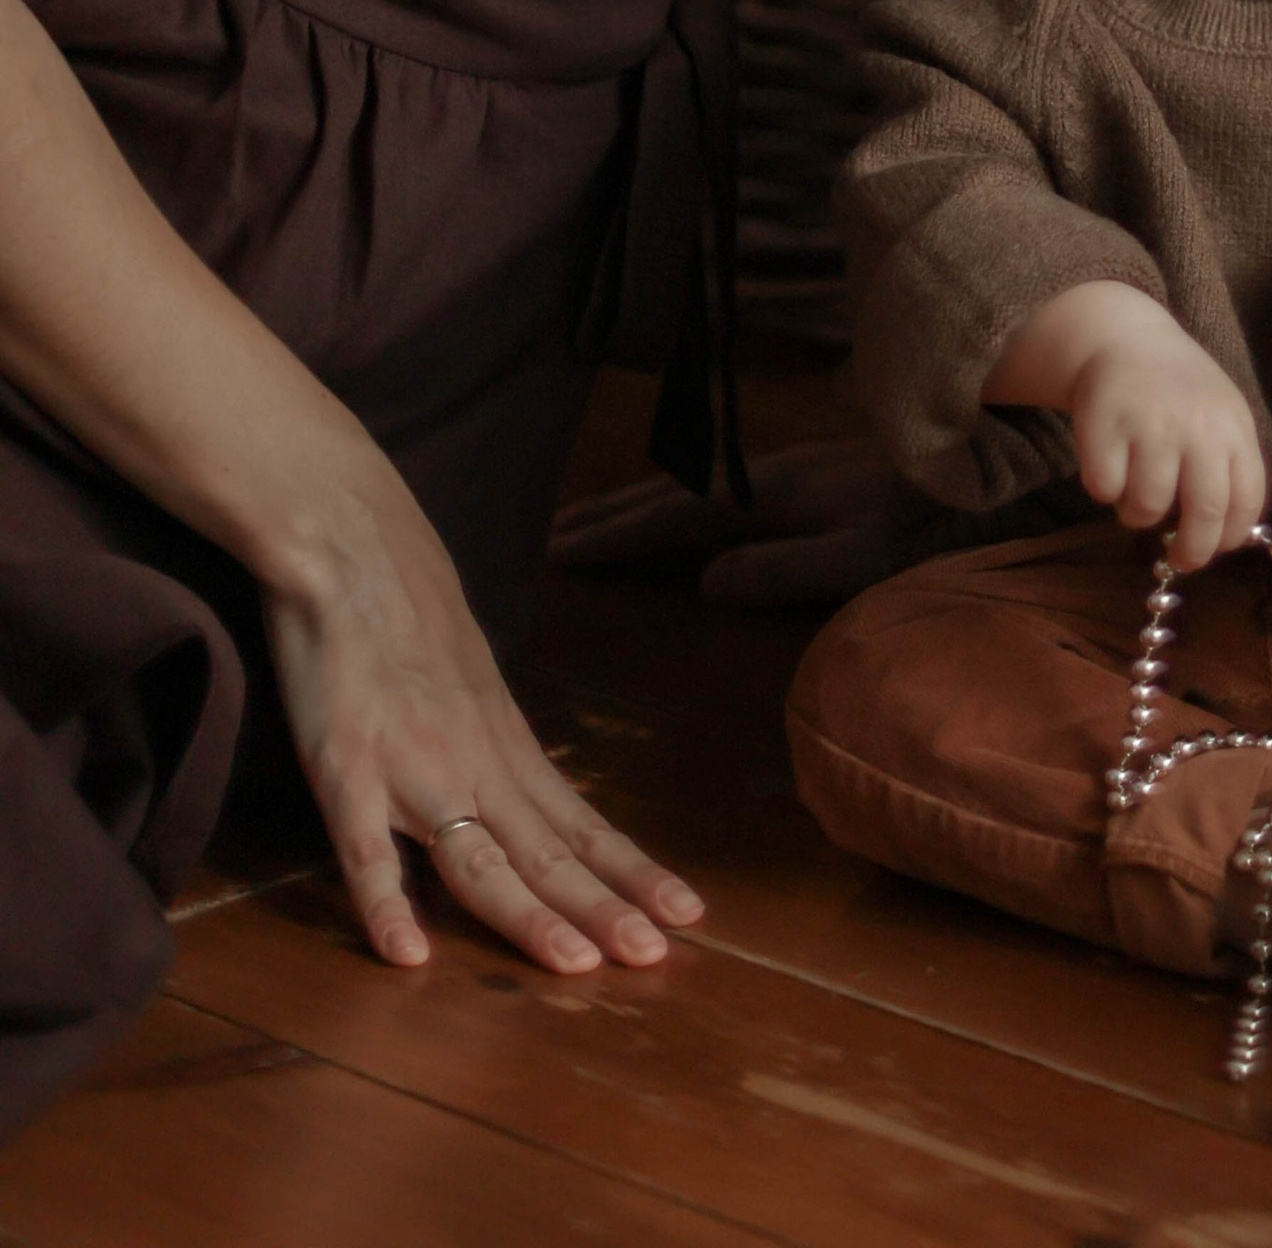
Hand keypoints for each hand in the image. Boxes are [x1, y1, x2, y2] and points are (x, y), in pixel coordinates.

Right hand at [262, 475, 703, 977]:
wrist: (348, 540)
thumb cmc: (406, 609)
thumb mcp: (471, 680)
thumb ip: (493, 741)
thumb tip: (524, 788)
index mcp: (506, 744)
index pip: (581, 824)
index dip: (632, 872)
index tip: (689, 916)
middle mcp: (475, 761)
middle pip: (547, 852)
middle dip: (604, 908)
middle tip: (657, 959)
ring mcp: (412, 767)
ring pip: (480, 859)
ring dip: (528, 918)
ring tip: (577, 969)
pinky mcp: (345, 766)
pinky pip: (366, 849)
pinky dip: (386, 904)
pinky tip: (407, 956)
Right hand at [551, 439, 952, 607]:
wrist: (995, 476)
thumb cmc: (929, 529)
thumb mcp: (859, 561)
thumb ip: (783, 570)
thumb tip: (704, 580)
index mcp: (775, 496)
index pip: (675, 516)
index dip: (616, 536)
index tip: (557, 552)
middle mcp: (776, 476)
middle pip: (676, 495)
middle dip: (613, 515)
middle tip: (551, 536)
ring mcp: (795, 472)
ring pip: (698, 489)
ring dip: (644, 505)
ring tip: (597, 522)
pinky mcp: (816, 478)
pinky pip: (724, 490)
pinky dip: (684, 503)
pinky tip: (685, 515)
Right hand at [985, 280, 1265, 572]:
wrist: (1127, 338)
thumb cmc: (1180, 392)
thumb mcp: (1221, 417)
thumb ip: (1229, 469)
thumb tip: (1225, 538)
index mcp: (1233, 426)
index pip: (1247, 499)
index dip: (1231, 536)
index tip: (1215, 548)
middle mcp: (1196, 425)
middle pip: (1203, 512)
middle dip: (1192, 551)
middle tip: (1179, 559)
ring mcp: (1149, 423)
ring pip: (1146, 507)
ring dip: (1138, 513)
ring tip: (1136, 489)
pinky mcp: (1104, 422)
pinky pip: (1104, 489)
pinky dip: (1104, 488)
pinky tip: (1109, 464)